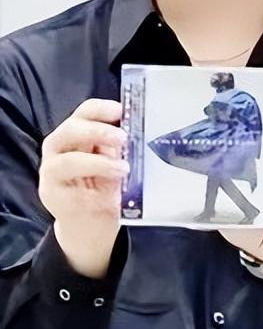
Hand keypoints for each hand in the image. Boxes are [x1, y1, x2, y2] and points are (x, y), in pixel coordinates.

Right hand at [38, 99, 129, 277]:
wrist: (90, 219)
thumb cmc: (105, 183)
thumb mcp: (117, 159)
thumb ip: (123, 146)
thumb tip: (145, 132)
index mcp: (78, 132)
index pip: (86, 112)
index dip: (102, 109)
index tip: (122, 111)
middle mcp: (60, 146)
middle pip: (71, 129)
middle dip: (98, 131)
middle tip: (123, 138)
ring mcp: (52, 169)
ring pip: (67, 160)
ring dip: (98, 163)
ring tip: (123, 169)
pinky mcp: (51, 193)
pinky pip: (69, 190)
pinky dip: (90, 192)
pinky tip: (108, 194)